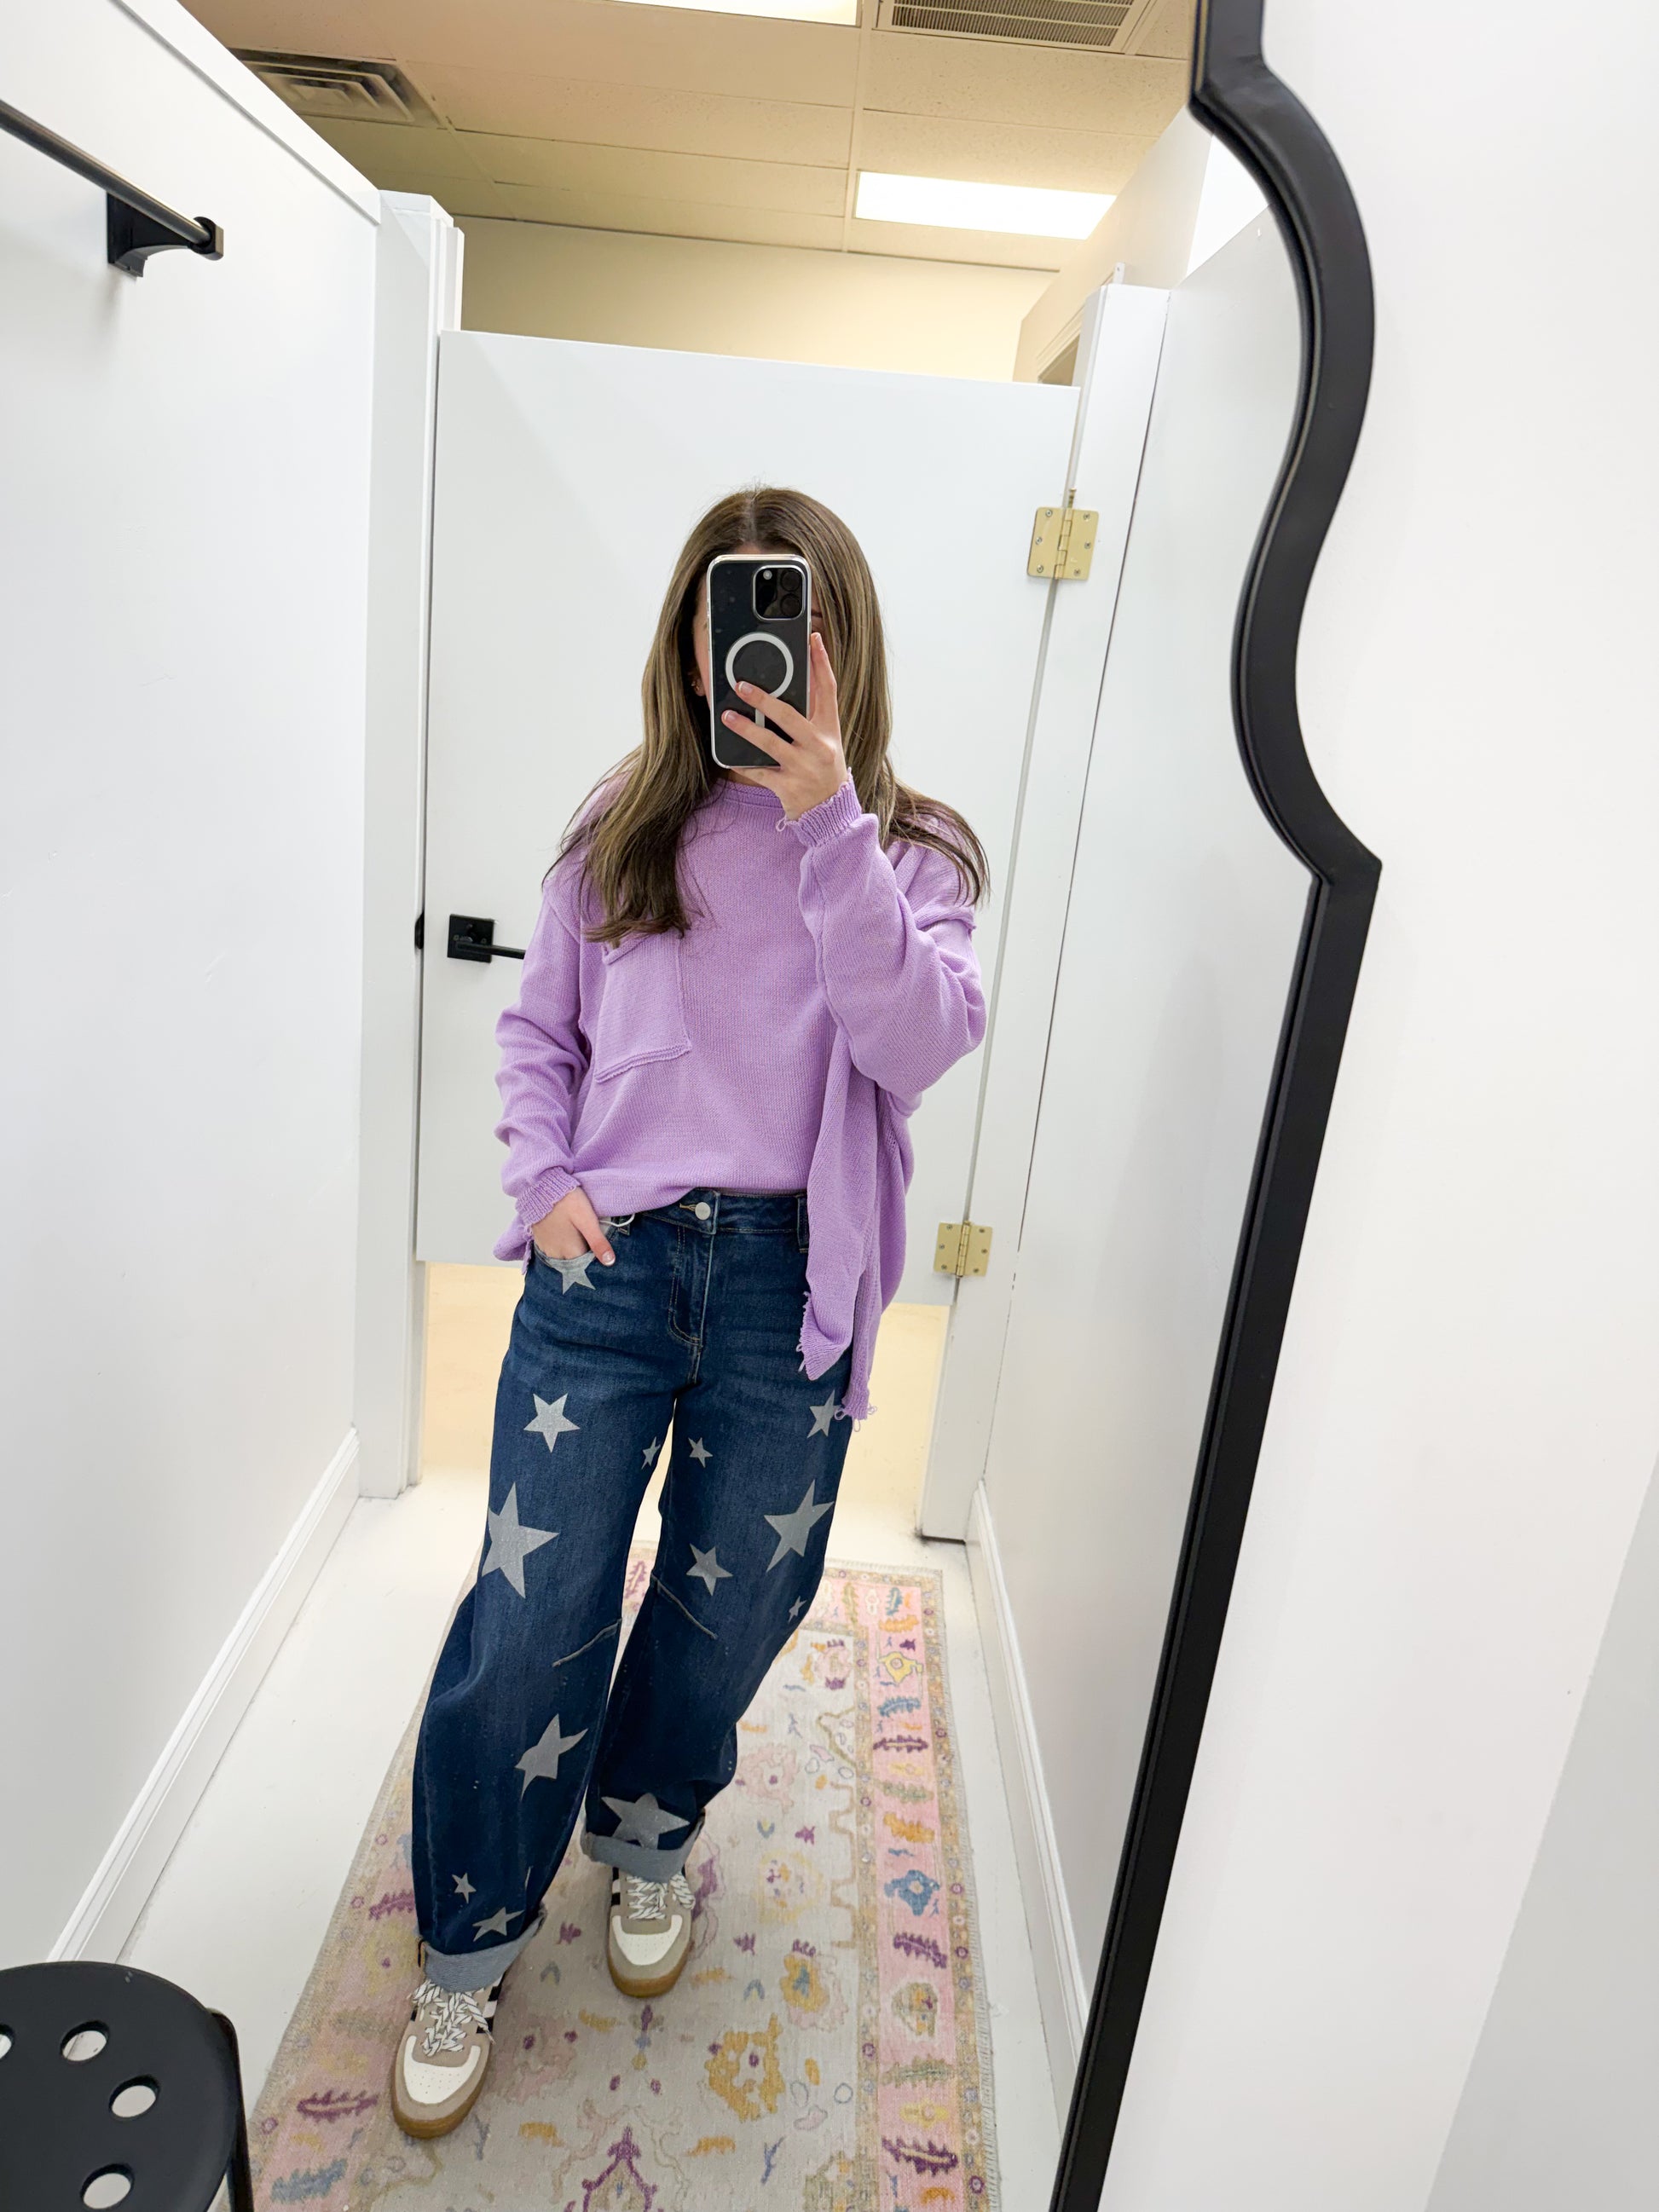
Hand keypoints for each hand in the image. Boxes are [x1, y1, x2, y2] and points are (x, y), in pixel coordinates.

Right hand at [532, 1188, 613, 1264]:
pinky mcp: (538, 1239)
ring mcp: (545, 1247)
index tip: (599, 1250)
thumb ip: (597, 1242)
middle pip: (573, 1262)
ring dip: (570, 1252)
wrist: (540, 1186)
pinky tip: (565, 1235)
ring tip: (578, 1238)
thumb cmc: (567, 1201)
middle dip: (581, 1256)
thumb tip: (610, 1262)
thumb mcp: (587, 1220)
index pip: (585, 1265)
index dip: (593, 1259)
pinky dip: (559, 1247)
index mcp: (570, 1250)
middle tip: (590, 1241)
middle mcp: (556, 1253)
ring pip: (561, 1257)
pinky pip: (551, 1250)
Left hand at [722, 631, 848, 820]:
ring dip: (745, 728)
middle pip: (789, 716)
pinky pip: (759, 772)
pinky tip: (729, 753)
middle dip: (763, 699)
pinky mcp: (788, 787)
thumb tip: (796, 680)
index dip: (822, 662)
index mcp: (830, 730)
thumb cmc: (823, 768)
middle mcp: (819, 747)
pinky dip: (743, 762)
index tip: (813, 639)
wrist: (830, 811)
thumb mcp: (826, 739)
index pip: (829, 690)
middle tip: (741, 686)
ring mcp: (803, 768)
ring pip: (769, 743)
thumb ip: (813, 713)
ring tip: (727, 716)